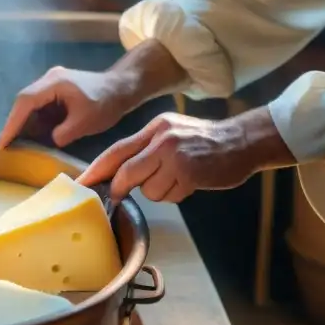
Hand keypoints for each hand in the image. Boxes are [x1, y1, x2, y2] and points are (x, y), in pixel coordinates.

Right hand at [0, 41, 188, 149]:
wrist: (122, 88)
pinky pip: (39, 106)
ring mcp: (51, 83)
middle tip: (6, 146)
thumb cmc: (106, 103)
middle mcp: (49, 79)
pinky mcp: (56, 91)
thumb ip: (64, 133)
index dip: (13, 122)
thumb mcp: (85, 122)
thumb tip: (50, 140)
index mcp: (54, 82)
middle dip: (14, 124)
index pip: (25, 101)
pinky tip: (32, 136)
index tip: (4, 142)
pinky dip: (34, 121)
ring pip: (29, 104)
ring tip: (16, 144)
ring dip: (24, 123)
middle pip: (23, 101)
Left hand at [77, 108, 294, 202]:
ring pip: (148, 190)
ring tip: (178, 179)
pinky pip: (169, 196)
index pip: (116, 150)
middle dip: (120, 188)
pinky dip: (175, 195)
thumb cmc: (205, 140)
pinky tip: (190, 182)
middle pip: (126, 172)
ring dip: (159, 191)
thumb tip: (118, 173)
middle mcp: (162, 139)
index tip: (81, 183)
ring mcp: (176, 156)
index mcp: (154, 128)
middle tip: (119, 196)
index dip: (96, 169)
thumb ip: (146, 148)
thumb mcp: (172, 132)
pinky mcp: (190, 173)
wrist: (243, 140)